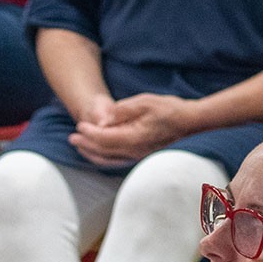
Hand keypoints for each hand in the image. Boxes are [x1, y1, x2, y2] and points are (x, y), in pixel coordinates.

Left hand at [69, 92, 193, 165]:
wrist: (190, 122)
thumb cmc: (169, 109)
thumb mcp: (144, 102)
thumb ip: (122, 110)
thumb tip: (104, 118)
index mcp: (133, 137)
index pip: (104, 138)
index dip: (89, 132)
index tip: (79, 125)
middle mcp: (134, 151)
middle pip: (103, 151)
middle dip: (85, 144)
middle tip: (72, 137)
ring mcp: (137, 155)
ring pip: (108, 158)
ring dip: (92, 152)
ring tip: (79, 146)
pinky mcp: (140, 155)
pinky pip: (117, 159)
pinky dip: (103, 156)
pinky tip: (98, 151)